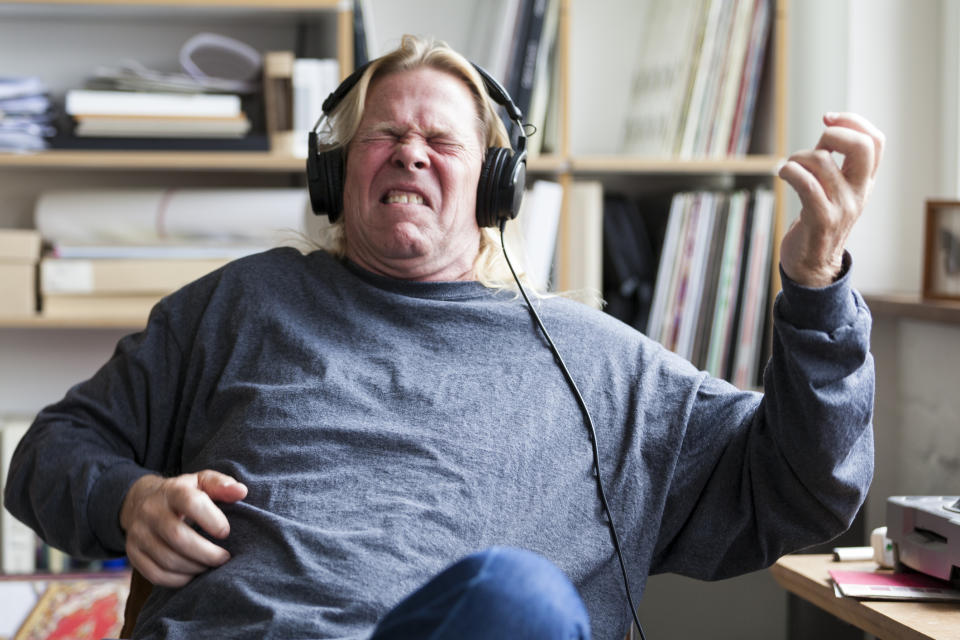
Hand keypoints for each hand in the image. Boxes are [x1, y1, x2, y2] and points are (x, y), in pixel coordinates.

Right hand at [120, 470, 247, 586]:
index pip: (191, 503)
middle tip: (224, 558)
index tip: (226, 532)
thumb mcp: (201, 481)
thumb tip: (241, 491)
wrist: (140, 500)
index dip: (212, 520)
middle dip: (206, 552)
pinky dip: (177, 580)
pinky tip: (192, 574)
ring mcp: (138, 533)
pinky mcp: (133, 553)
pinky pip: (155, 574)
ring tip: (210, 566)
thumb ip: (222, 485)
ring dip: (194, 567)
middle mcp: (151, 511)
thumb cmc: (182, 493)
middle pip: (178, 537)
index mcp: (172, 491)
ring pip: (167, 559)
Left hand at [777, 112, 884, 286]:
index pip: (876, 141)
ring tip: (788, 167)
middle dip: (834, 133)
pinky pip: (806, 183)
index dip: (853, 122)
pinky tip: (781, 173)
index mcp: (865, 182)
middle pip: (863, 146)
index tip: (828, 118)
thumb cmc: (817, 221)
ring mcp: (842, 207)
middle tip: (815, 144)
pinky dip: (789, 171)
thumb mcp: (836, 191)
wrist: (812, 265)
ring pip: (821, 161)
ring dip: (796, 157)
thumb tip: (830, 129)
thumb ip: (838, 163)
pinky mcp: (820, 219)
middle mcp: (858, 193)